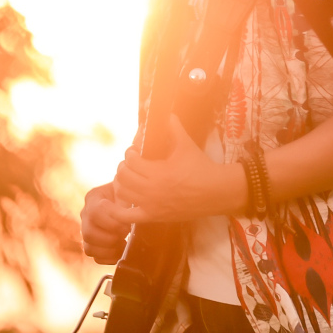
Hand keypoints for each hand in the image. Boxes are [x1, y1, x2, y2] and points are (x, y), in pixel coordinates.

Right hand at [80, 181, 131, 264]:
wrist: (132, 201)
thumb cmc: (131, 194)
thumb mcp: (128, 191)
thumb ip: (125, 201)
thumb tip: (126, 216)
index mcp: (93, 197)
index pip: (95, 212)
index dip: (112, 222)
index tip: (127, 225)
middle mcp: (86, 214)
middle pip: (88, 233)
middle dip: (110, 238)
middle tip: (126, 234)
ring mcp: (87, 230)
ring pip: (89, 248)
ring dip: (109, 250)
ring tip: (124, 243)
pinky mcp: (93, 244)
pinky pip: (96, 258)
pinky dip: (110, 258)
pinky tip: (121, 251)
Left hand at [113, 115, 246, 222]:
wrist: (216, 192)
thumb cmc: (201, 167)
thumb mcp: (186, 146)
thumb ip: (174, 129)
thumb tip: (169, 114)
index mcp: (158, 171)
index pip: (131, 160)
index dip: (130, 153)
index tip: (135, 152)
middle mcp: (151, 189)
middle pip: (123, 176)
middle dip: (123, 167)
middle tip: (131, 164)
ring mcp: (151, 205)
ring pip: (122, 193)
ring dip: (120, 183)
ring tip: (128, 179)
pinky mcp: (154, 216)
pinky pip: (126, 217)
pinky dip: (116, 211)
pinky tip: (118, 203)